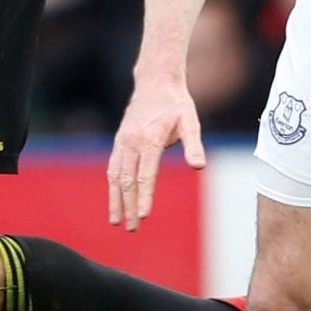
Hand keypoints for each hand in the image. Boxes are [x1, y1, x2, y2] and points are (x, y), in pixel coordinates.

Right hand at [107, 74, 204, 230]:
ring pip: (114, 176)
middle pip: (127, 180)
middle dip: (129, 206)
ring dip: (115, 200)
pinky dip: (111, 187)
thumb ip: (193, 145)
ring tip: (117, 222)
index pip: (145, 174)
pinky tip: (114, 202)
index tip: (144, 216)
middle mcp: (131, 142)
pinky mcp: (119, 143)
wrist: (155, 83)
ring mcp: (122, 142)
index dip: (144, 196)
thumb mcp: (191, 122)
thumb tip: (199, 166)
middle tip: (132, 228)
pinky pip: (112, 168)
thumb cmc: (177, 105)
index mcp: (149, 139)